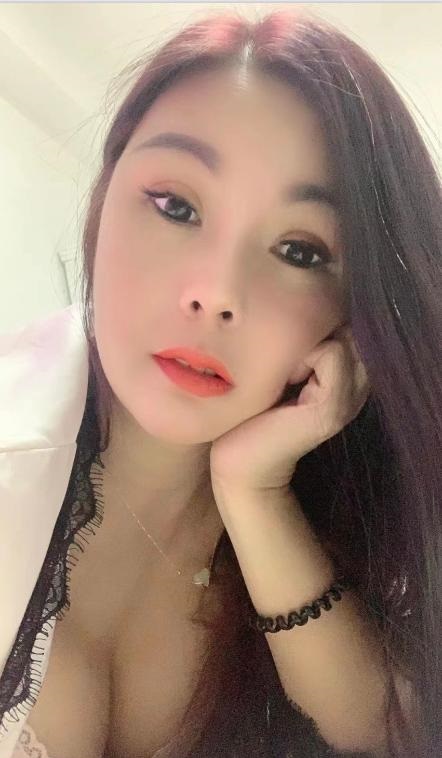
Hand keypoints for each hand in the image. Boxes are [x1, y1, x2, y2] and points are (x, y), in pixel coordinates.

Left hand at [210, 325, 370, 492]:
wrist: (237, 459)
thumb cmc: (251, 407)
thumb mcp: (282, 363)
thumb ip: (305, 339)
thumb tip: (312, 297)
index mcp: (348, 371)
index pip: (349, 318)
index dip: (320, 320)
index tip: (288, 349)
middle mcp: (358, 383)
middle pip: (348, 323)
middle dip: (314, 330)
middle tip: (284, 365)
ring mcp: (351, 397)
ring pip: (341, 335)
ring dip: (305, 345)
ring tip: (283, 375)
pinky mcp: (333, 408)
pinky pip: (332, 353)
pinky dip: (303, 359)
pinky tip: (284, 383)